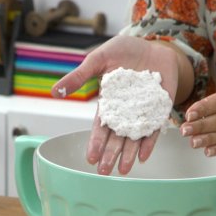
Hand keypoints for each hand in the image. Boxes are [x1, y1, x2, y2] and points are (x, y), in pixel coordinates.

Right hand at [52, 35, 180, 174]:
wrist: (153, 44)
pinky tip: (143, 156)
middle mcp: (125, 111)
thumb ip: (79, 76)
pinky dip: (149, 142)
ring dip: (128, 154)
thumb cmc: (125, 51)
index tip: (90, 158)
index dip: (95, 142)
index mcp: (109, 103)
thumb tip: (55, 91)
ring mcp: (143, 111)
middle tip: (104, 172)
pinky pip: (154, 128)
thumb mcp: (98, 60)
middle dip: (110, 155)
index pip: (100, 127)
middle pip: (116, 137)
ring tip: (123, 171)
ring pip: (134, 137)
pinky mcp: (160, 108)